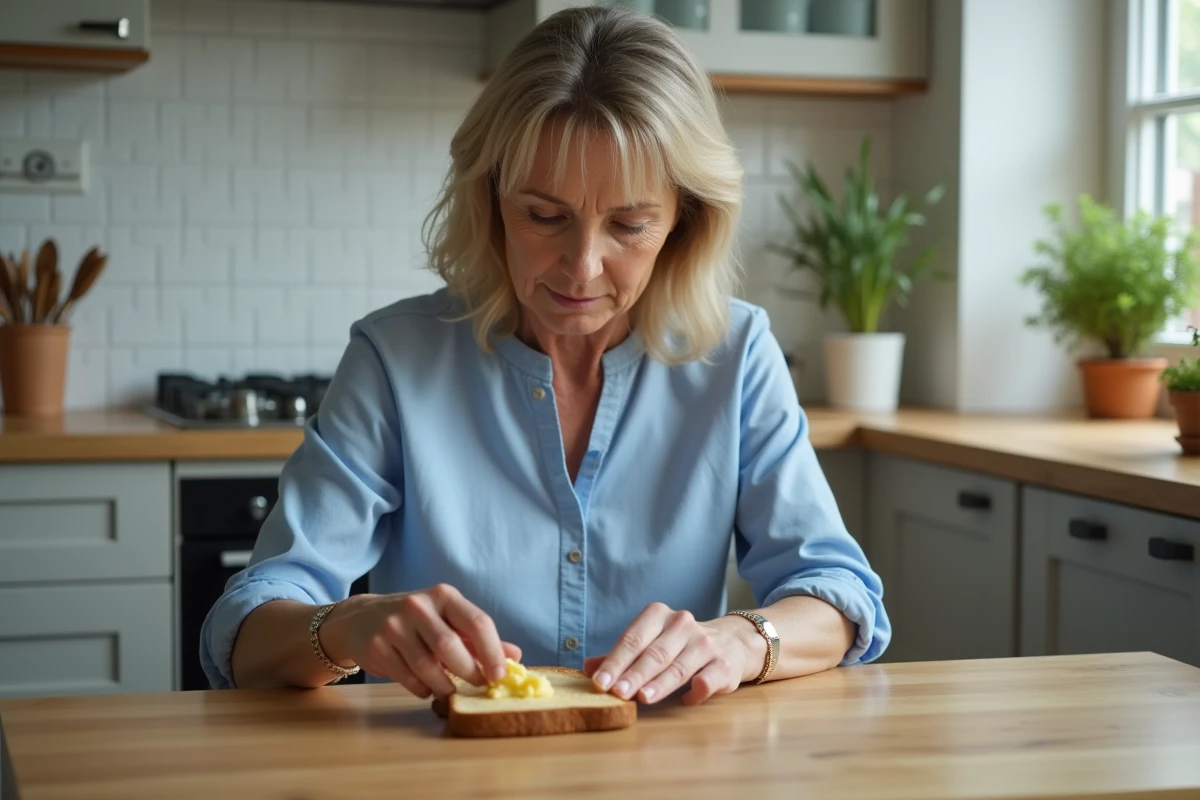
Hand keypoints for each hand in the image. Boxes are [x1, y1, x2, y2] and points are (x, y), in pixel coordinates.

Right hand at [320, 583, 520, 698]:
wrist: (361, 618)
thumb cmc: (416, 621)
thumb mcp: (448, 620)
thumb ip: (478, 638)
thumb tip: (514, 656)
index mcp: (444, 596)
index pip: (477, 622)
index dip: (493, 652)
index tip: (500, 675)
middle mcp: (418, 606)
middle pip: (451, 647)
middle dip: (469, 672)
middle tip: (478, 686)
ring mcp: (394, 626)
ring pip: (428, 667)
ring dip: (445, 686)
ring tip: (451, 690)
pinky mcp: (377, 647)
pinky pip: (408, 679)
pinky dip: (423, 689)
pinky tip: (427, 688)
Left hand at [583, 602, 764, 705]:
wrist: (731, 642)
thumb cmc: (679, 646)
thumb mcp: (651, 642)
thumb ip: (621, 656)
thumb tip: (588, 668)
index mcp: (659, 615)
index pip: (633, 639)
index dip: (615, 662)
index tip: (599, 682)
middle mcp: (683, 624)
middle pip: (654, 653)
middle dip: (634, 674)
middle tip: (617, 693)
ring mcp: (705, 643)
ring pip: (678, 666)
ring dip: (660, 683)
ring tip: (642, 698)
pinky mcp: (724, 664)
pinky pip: (708, 678)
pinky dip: (697, 690)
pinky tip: (686, 700)